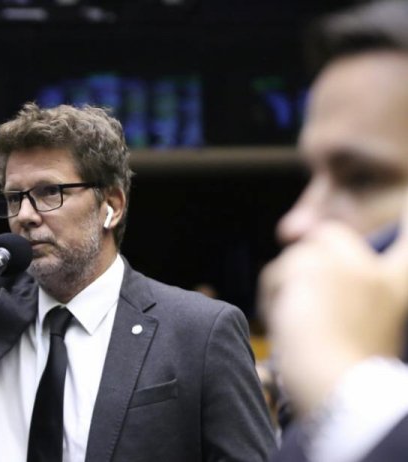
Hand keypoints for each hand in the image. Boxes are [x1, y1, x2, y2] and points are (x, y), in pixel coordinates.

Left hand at [259, 191, 407, 414]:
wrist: (338, 389)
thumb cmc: (348, 375)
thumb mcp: (364, 333)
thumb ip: (352, 298)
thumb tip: (312, 263)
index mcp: (398, 287)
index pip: (405, 242)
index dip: (405, 221)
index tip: (407, 202)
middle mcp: (375, 269)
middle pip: (331, 234)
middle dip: (310, 256)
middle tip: (302, 295)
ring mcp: (343, 263)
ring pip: (295, 257)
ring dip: (287, 286)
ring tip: (298, 326)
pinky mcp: (309, 266)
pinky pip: (276, 272)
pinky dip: (273, 296)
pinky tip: (286, 323)